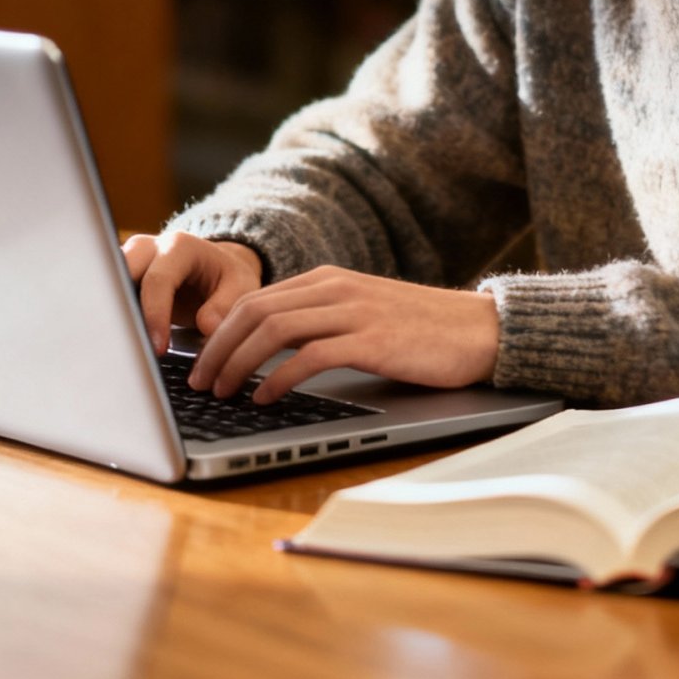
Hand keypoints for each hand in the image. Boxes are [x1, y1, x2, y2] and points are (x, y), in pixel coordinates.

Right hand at [122, 230, 262, 354]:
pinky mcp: (123, 275)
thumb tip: (206, 326)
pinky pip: (110, 293)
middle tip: (128, 346)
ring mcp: (132, 259)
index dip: (155, 315)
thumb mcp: (241, 288)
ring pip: (108, 282)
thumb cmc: (228, 278)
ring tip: (119, 345)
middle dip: (121, 309)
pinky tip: (116, 339)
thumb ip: (226, 306)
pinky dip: (111, 314)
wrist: (217, 268)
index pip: (157, 280)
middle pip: (121, 274)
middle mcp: (150, 248)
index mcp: (179, 246)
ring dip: (111, 312)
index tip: (158, 347)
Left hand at [187, 265, 499, 404]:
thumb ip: (320, 322)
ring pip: (273, 330)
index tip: (201, 362)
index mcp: (328, 280)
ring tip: (222, 392)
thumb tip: (268, 352)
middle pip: (253, 312)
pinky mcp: (372, 340)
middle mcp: (336, 289)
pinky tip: (265, 398)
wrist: (480, 329)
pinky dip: (278, 377)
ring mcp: (353, 312)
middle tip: (199, 382)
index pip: (255, 299)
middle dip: (217, 349)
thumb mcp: (362, 315)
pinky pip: (310, 356)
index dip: (220, 332)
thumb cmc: (422, 331)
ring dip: (238, 364)